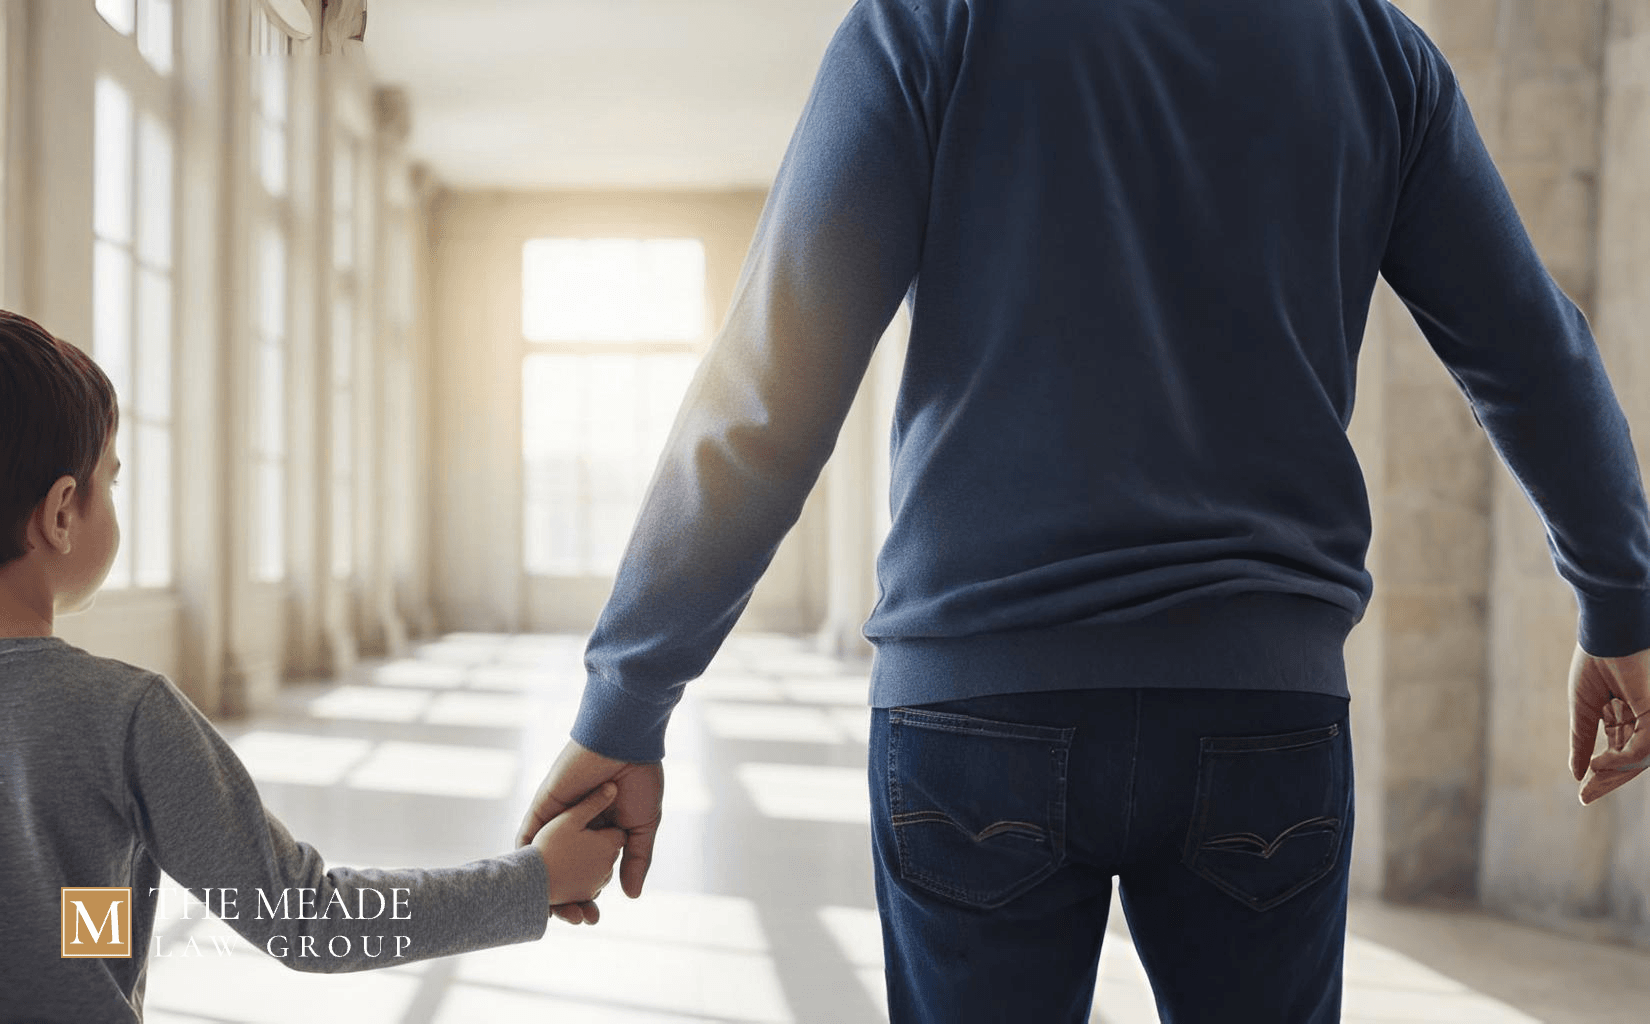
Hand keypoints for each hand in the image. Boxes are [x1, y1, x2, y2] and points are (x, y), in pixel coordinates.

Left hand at [518, 738, 664, 922]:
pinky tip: (526, 884)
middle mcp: (576, 827)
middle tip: (576, 920)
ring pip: (544, 859)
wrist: (626, 744)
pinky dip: (524, 860)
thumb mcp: (643, 826)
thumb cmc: (639, 780)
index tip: (593, 917)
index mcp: (600, 832)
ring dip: (543, 885)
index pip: (588, 871)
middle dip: (566, 898)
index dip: (588, 896)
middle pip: (564, 870)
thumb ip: (636, 860)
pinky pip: (526, 836)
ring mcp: (557, 817)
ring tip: (551, 913)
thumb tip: (631, 896)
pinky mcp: (543, 806)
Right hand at [1569, 642, 1649, 804]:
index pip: (1618, 750)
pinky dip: (1620, 760)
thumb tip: (1575, 771)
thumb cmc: (1595, 661)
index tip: (1582, 792)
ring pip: (1637, 759)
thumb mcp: (1584, 707)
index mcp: (1628, 713)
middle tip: (1585, 797)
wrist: (1606, 633)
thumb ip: (1582, 739)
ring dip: (1613, 776)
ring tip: (1590, 784)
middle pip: (1629, 759)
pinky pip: (1641, 748)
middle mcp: (1644, 718)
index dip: (1601, 772)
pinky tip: (1597, 764)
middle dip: (1608, 780)